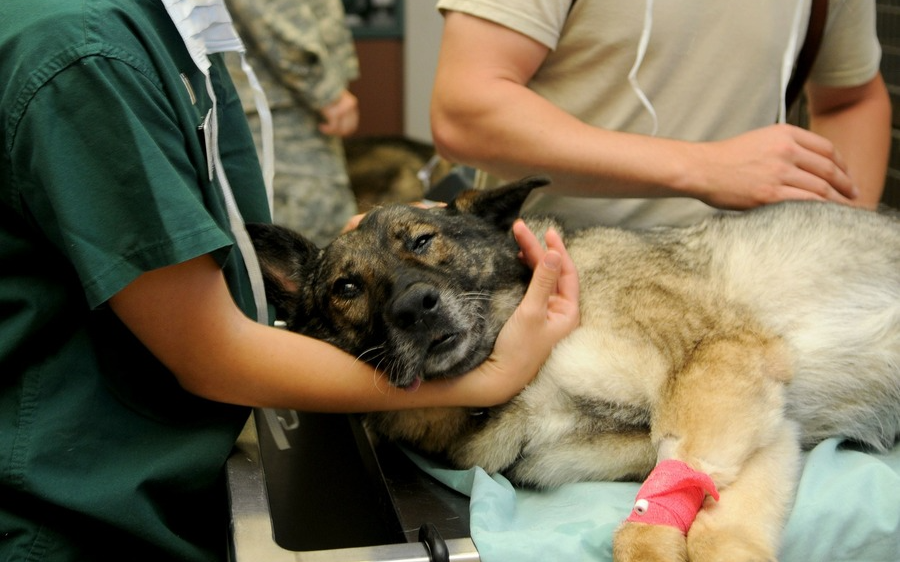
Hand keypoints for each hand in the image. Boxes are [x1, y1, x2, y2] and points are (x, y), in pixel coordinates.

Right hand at [318, 89, 358, 136]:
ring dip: (331, 131)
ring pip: (340, 129)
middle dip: (337, 133)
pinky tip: (321, 126)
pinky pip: (333, 127)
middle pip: (348, 129)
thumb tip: (341, 129)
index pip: (352, 125)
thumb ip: (339, 111)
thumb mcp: (334, 100)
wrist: (315, 81)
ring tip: (322, 127)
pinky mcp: (335, 113)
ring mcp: (344, 109)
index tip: (332, 130)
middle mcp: (351, 106)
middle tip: (326, 130)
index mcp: (352, 103)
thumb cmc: (322, 91)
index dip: (343, 132)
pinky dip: (326, 129)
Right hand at [454, 220, 579, 405]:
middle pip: (552, 273)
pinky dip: (525, 273)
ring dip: (531, 259)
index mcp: (568, 313)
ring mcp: (544, 316)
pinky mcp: (529, 319)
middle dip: (538, 250)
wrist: (497, 378)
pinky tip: (517, 262)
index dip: (557, 250)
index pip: (567, 273)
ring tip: (518, 240)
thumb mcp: (531, 312)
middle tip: (520, 228)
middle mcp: (559, 313)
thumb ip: (542, 281)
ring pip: (541, 279)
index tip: (546, 231)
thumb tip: (554, 254)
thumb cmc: (518, 350)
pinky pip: (532, 289)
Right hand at [690, 124, 858, 208]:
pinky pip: (806, 202)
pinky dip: (821, 210)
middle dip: (846, 184)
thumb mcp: (760, 139)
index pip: (826, 148)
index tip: (847, 175)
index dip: (843, 164)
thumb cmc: (726, 158)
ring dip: (837, 200)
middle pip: (829, 169)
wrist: (701, 168)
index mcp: (785, 134)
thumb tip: (807, 164)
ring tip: (845, 209)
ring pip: (821, 187)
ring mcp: (779, 173)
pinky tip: (826, 215)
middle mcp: (786, 150)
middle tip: (854, 194)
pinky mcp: (771, 194)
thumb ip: (785, 146)